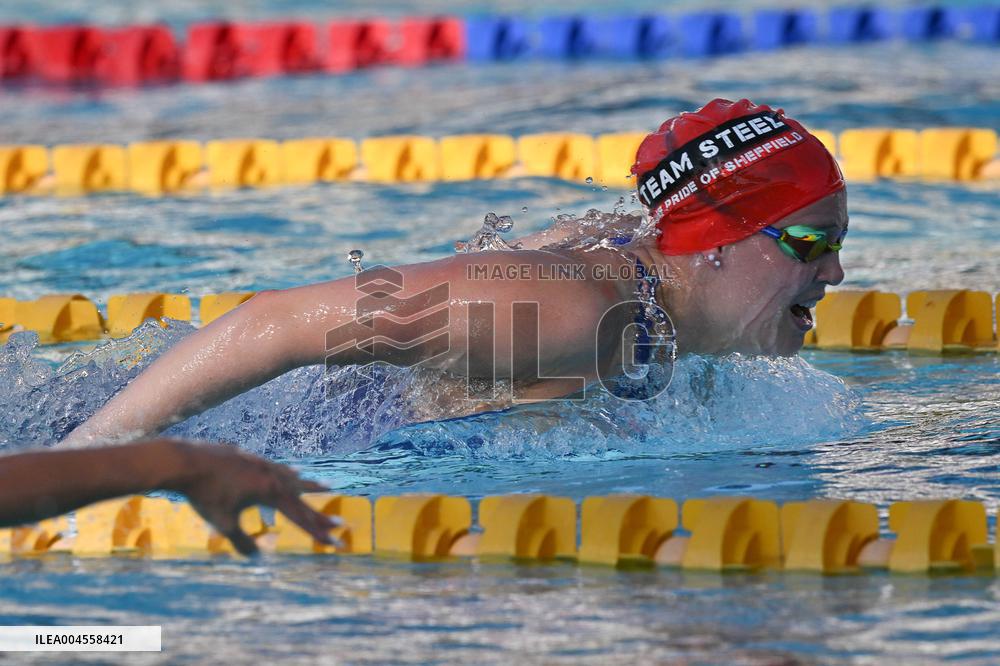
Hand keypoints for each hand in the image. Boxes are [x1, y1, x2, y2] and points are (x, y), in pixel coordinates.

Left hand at [173, 442, 340, 555]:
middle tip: (339, 523)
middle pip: (302, 499)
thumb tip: (257, 556)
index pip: (300, 517)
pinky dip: (288, 474)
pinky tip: (289, 470)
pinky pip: (277, 469)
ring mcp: (262, 464)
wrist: (186, 461)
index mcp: (271, 492)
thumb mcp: (224, 523)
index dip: (318, 532)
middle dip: (319, 514)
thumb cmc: (205, 494)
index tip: (335, 542)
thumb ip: (242, 541)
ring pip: (292, 478)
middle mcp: (272, 476)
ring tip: (324, 486)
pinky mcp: (250, 458)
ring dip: (308, 486)